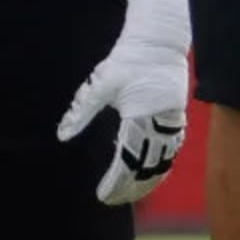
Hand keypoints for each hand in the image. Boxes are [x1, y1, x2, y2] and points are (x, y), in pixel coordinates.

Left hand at [57, 0, 190, 205]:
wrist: (158, 40)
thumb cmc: (127, 59)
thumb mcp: (100, 84)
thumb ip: (82, 110)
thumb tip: (62, 134)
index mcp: (141, 119)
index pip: (128, 162)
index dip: (116, 182)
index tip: (103, 195)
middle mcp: (161, 127)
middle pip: (148, 169)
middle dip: (131, 188)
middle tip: (113, 200)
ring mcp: (173, 124)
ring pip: (163, 164)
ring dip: (147, 181)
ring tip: (129, 192)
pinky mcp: (177, 118)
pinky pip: (170, 152)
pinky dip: (158, 166)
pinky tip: (146, 169)